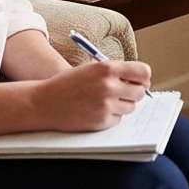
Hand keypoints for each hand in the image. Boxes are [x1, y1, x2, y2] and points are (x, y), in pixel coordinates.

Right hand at [33, 59, 151, 131]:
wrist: (44, 102)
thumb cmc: (68, 84)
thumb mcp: (91, 68)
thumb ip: (115, 72)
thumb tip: (142, 80)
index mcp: (108, 68)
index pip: (143, 72)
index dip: (144, 77)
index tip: (141, 81)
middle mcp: (109, 85)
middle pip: (140, 92)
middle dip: (134, 93)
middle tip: (123, 93)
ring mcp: (106, 105)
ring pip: (131, 107)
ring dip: (122, 105)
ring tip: (105, 101)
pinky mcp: (102, 121)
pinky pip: (118, 119)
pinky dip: (111, 116)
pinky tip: (96, 111)